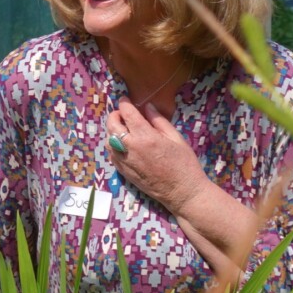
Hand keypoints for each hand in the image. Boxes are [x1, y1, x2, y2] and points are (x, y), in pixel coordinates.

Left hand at [106, 98, 210, 214]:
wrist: (183, 193)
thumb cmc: (184, 164)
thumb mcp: (176, 138)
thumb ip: (159, 121)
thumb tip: (147, 106)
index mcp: (145, 136)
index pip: (126, 113)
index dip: (125, 103)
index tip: (126, 100)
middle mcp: (130, 147)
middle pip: (112, 124)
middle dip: (115, 115)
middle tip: (124, 114)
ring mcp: (124, 160)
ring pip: (108, 139)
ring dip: (112, 130)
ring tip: (124, 129)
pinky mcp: (123, 172)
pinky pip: (111, 154)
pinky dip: (114, 145)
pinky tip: (124, 145)